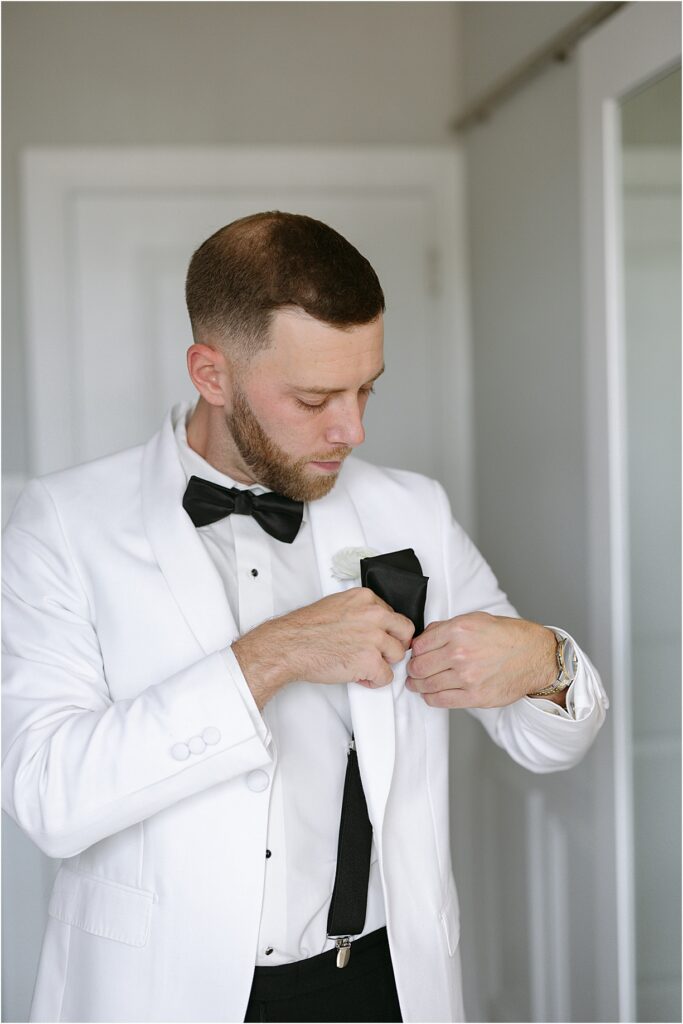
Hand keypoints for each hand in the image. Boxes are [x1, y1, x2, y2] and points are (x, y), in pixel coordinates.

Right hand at [232, 588, 414, 709]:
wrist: (289, 646)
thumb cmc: (306, 629)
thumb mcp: (337, 605)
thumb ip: (361, 611)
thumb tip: (375, 624)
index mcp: (366, 598)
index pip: (394, 615)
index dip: (386, 631)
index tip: (377, 638)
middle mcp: (373, 614)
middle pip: (405, 631)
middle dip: (395, 644)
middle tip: (381, 653)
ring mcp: (373, 637)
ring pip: (398, 655)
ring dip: (383, 663)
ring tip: (362, 665)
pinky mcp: (370, 660)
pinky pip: (387, 677)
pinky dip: (374, 681)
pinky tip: (359, 676)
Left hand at [405, 611, 556, 708]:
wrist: (535, 656)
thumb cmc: (508, 636)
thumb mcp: (475, 619)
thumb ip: (446, 628)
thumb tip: (422, 639)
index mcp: (458, 630)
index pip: (419, 645)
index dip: (413, 651)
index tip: (414, 655)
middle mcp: (460, 653)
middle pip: (419, 666)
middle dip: (412, 670)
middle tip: (413, 671)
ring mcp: (467, 677)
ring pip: (426, 685)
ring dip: (418, 685)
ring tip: (418, 683)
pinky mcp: (475, 696)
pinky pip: (440, 700)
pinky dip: (430, 698)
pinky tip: (431, 693)